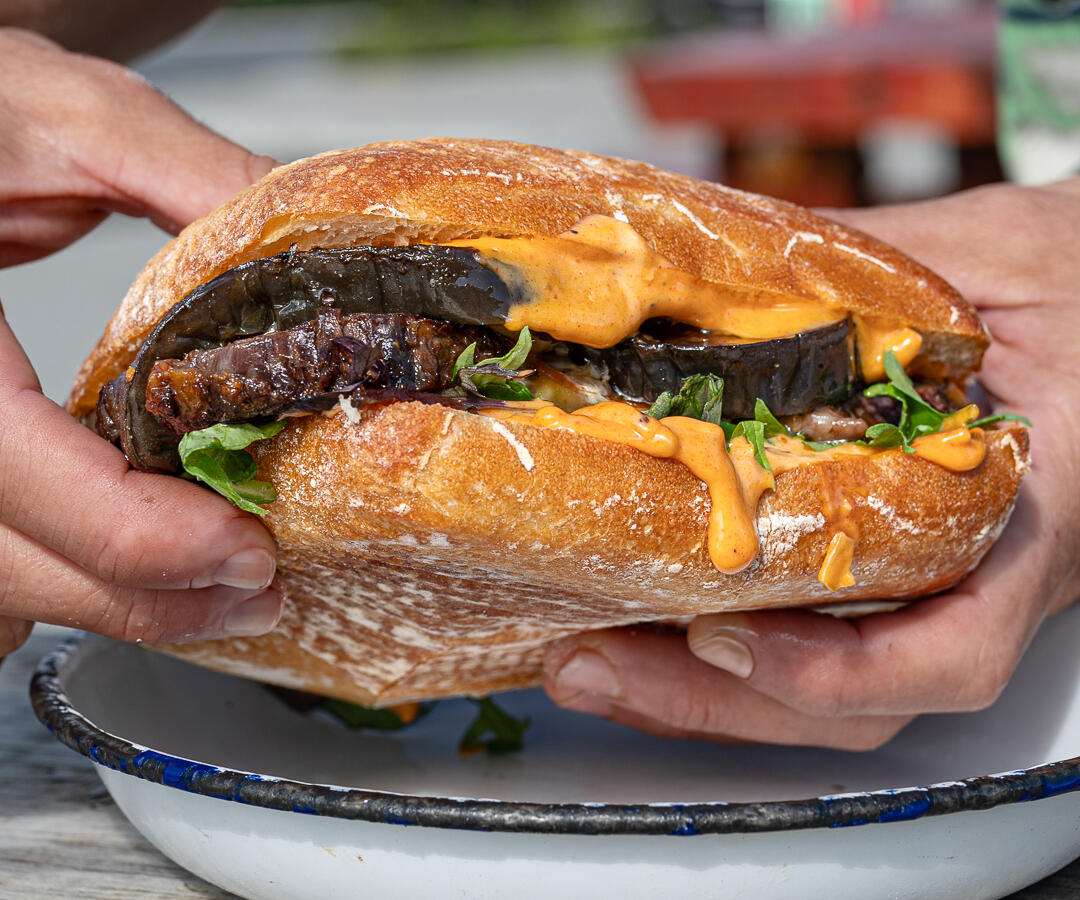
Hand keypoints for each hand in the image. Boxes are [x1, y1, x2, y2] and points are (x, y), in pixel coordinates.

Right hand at [0, 29, 283, 660]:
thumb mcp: (69, 113)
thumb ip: (189, 180)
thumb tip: (309, 252)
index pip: (18, 472)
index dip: (138, 536)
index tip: (247, 552)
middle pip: (8, 557)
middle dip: (142, 593)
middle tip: (257, 592)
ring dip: (107, 599)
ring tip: (217, 596)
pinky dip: (61, 576)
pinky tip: (133, 574)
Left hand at [542, 179, 1079, 747]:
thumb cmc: (1067, 274)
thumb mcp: (982, 259)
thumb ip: (870, 278)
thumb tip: (721, 267)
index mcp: (1033, 516)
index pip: (953, 646)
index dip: (835, 671)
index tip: (723, 640)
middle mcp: (978, 575)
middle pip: (855, 698)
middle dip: (711, 702)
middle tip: (588, 666)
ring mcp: (927, 581)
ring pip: (819, 686)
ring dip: (695, 692)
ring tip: (583, 660)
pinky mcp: (883, 566)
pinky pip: (803, 631)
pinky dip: (713, 647)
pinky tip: (634, 620)